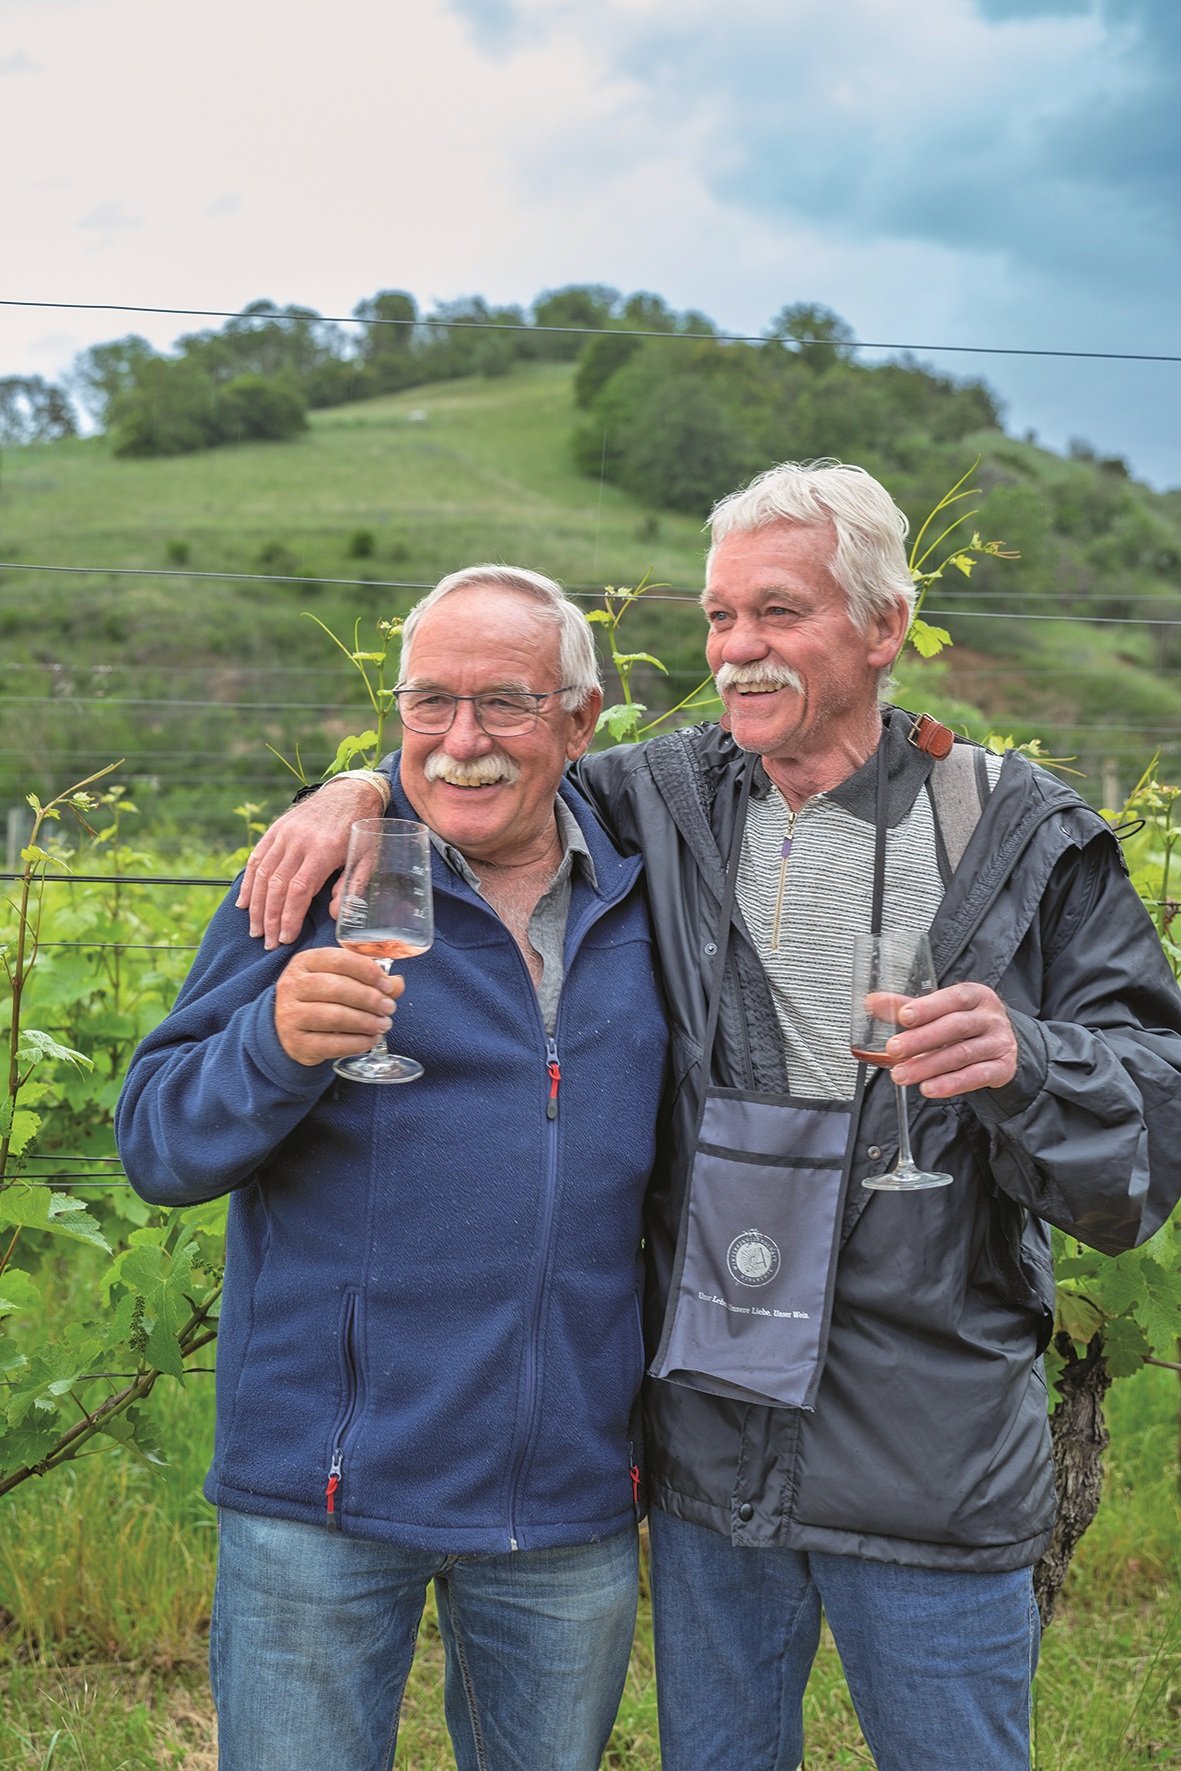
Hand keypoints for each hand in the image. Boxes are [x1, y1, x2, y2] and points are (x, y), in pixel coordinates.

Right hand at [238, 780, 385, 947]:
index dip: (289, 917)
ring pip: (263, 874)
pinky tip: (244, 903)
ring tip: (256, 930)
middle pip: (277, 886)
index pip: (299, 890)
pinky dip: (248, 882)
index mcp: (323, 851)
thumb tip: (334, 915)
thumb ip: (351, 886)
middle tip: (268, 942)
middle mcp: (299, 842)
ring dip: (256, 905)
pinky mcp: (276, 829)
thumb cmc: (361, 829)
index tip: (286, 938)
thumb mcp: (367, 857)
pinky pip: (257, 858)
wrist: (350, 792)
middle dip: (270, 918)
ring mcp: (284, 834)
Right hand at [274, 948, 404, 1066]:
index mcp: (305, 962)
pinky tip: (369, 1041)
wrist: (290, 1028)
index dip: (367, 971)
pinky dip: (355, 1043)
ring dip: (365, 1022)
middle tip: (389, 1008)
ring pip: (333, 1016)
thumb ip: (370, 980)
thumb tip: (397, 984)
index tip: (387, 985)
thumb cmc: (321, 999)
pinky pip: (330, 1044)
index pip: (339, 960)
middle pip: (336, 988)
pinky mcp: (295, 1042)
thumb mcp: (341, 980)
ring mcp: (290, 1014)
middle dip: (369, 999)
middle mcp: (292, 985)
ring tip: (383, 1025)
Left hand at [885, 981, 1017, 1097]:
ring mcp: (999, 1043)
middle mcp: (990, 1017)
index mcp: (975, 996)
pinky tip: (929, 1088)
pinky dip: (951, 1084)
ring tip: (902, 1075)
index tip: (903, 1017)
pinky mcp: (1003, 1068)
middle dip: (922, 1039)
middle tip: (893, 1049)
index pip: (953, 998)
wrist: (1002, 1046)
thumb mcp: (941, 1011)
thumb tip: (871, 1002)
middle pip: (956, 1027)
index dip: (928, 1007)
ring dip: (929, 1066)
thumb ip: (908, 1007)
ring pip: (963, 1054)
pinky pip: (977, 1076)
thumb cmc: (965, 1024)